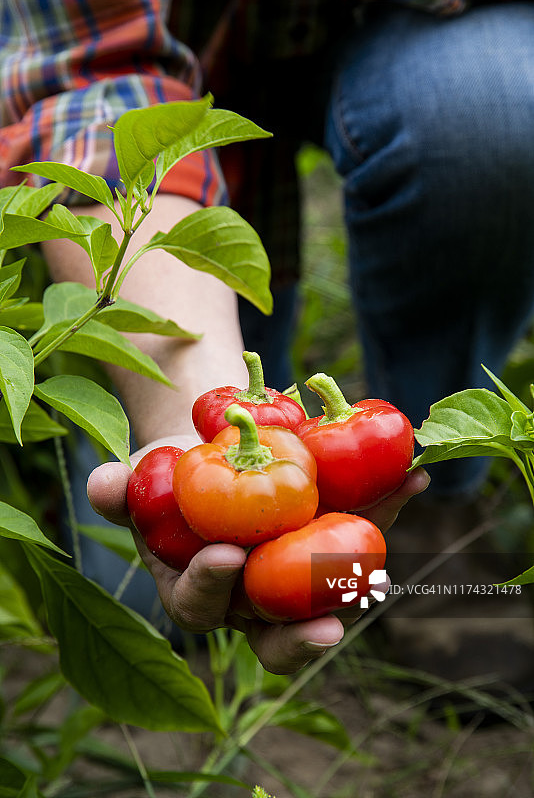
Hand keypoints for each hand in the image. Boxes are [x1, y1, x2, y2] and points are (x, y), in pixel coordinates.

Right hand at [87, 440, 429, 673]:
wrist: (212, 446)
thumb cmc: (170, 471)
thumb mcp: (140, 476)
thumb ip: (119, 488)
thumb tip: (102, 482)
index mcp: (200, 587)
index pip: (202, 605)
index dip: (212, 588)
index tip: (226, 557)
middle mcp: (251, 594)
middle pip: (277, 632)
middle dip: (301, 637)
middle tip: (327, 628)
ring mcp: (295, 571)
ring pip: (329, 590)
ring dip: (359, 575)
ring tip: (380, 564)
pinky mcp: (331, 538)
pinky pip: (362, 531)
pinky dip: (387, 507)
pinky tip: (412, 479)